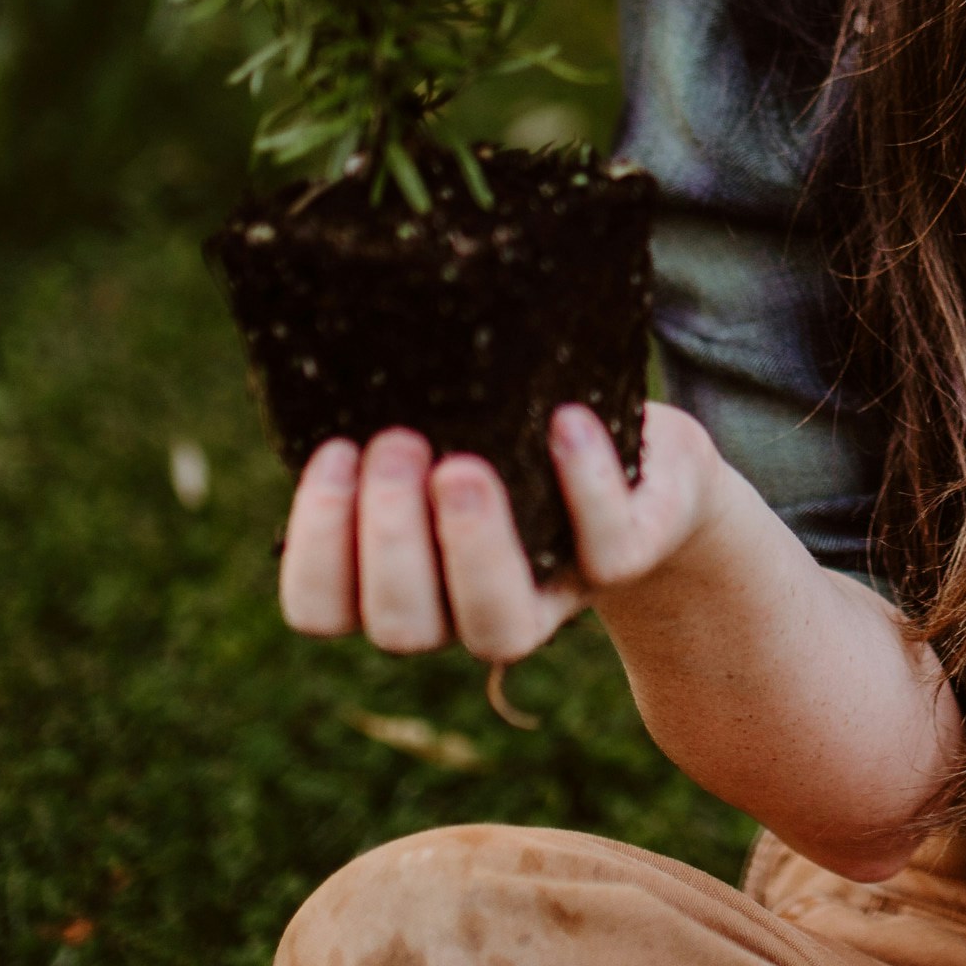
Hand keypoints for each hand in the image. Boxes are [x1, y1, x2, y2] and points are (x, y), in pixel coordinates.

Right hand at [278, 402, 725, 663]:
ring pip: (497, 632)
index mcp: (407, 580)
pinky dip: (583, 487)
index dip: (316, 545)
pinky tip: (564, 423)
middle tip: (398, 444)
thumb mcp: (460, 418)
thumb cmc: (523, 438)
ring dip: (470, 547)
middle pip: (400, 628)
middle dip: (387, 538)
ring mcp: (551, 594)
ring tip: (462, 463)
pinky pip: (608, 554)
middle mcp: (468, 609)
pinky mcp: (628, 560)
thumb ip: (406, 402)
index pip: (321, 609)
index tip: (337, 450)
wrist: (649, 477)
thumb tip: (351, 333)